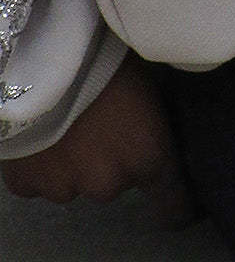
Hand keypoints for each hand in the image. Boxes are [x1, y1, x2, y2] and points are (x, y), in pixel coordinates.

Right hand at [1, 51, 194, 225]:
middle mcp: (109, 184)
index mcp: (148, 159)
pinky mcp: (26, 186)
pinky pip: (38, 179)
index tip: (180, 205)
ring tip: (68, 120)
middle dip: (111, 160)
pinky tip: (42, 128)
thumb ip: (151, 119)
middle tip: (103, 122)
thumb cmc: (109, 57)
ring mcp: (65, 188)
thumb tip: (154, 121)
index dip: (177, 204)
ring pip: (75, 181)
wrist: (46, 59)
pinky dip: (41, 161)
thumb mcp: (149, 83)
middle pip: (115, 182)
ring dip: (75, 160)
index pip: (172, 202)